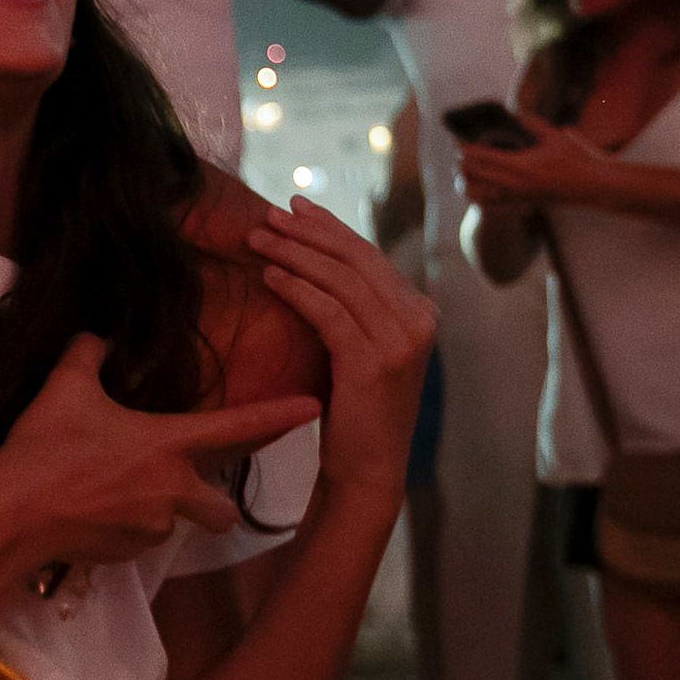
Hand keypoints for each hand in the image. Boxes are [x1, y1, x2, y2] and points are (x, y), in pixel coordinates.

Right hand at [0, 335, 319, 566]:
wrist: (14, 515)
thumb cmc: (44, 448)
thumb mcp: (64, 388)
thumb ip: (88, 356)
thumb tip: (97, 338)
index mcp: (168, 444)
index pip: (239, 430)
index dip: (280, 418)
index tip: (315, 409)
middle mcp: (173, 490)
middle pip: (225, 508)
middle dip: (221, 502)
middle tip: (200, 487)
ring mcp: (153, 528)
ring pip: (179, 524)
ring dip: (168, 513)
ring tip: (128, 496)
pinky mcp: (130, 554)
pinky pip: (144, 539)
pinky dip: (131, 526)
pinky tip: (99, 513)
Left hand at [242, 198, 436, 496]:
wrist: (367, 472)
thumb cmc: (355, 411)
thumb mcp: (363, 348)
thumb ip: (356, 307)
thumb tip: (319, 258)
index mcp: (421, 313)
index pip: (370, 256)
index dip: (330, 227)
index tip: (294, 207)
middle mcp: (420, 321)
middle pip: (356, 259)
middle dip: (308, 232)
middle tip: (268, 215)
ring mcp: (401, 342)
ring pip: (339, 280)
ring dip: (294, 253)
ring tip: (257, 239)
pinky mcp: (374, 363)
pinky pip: (327, 311)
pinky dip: (295, 288)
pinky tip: (268, 276)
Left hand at [456, 119, 602, 211]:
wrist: (589, 187)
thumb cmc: (574, 160)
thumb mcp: (555, 136)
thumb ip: (533, 123)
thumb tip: (515, 112)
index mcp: (522, 166)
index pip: (485, 158)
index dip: (468, 150)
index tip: (458, 142)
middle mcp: (516, 184)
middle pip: (478, 176)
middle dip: (464, 165)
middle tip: (457, 155)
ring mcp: (518, 197)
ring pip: (482, 194)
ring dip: (469, 183)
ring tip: (461, 174)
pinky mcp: (522, 204)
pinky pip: (494, 204)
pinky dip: (481, 197)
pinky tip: (475, 191)